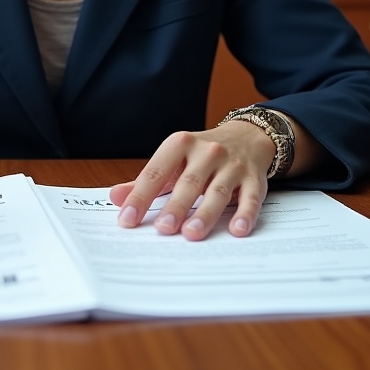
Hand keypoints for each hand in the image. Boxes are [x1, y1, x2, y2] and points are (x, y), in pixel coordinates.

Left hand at [109, 121, 276, 240]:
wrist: (246, 136)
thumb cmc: (202, 155)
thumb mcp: (173, 160)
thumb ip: (146, 181)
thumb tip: (115, 198)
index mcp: (180, 144)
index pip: (156, 172)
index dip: (140, 196)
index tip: (127, 219)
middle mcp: (207, 152)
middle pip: (189, 182)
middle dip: (175, 206)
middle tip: (162, 229)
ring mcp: (232, 165)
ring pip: (218, 191)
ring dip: (205, 213)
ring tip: (192, 233)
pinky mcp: (254, 179)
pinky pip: (251, 198)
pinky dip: (245, 214)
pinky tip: (237, 230)